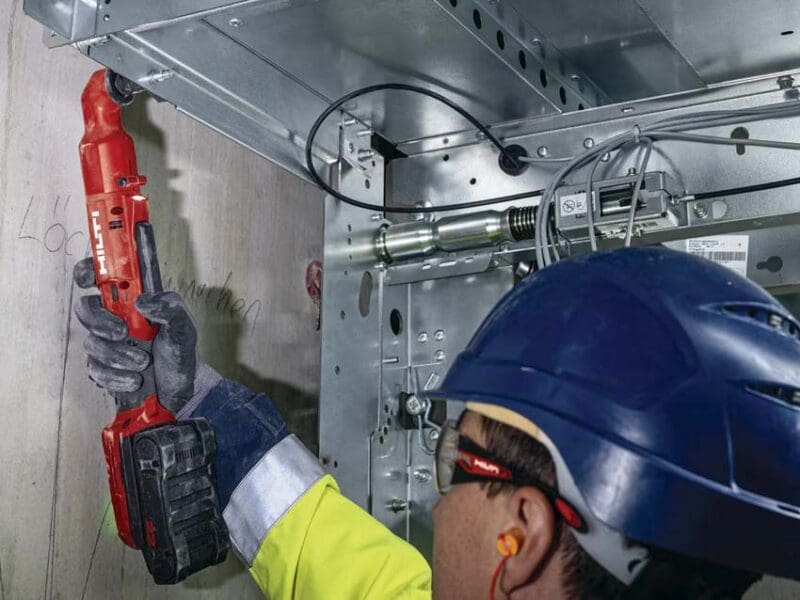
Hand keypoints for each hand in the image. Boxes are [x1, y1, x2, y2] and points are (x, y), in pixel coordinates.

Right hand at [73, 257, 197, 413]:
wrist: (181, 387)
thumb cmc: (180, 350)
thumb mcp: (184, 325)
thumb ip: (170, 307)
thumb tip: (143, 301)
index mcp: (133, 300)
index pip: (102, 275)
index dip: (89, 271)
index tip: (91, 280)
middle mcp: (114, 317)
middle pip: (86, 308)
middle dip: (100, 321)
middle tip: (123, 333)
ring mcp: (104, 342)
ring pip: (92, 343)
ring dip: (118, 355)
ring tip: (143, 363)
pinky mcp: (101, 368)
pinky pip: (96, 370)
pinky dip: (117, 376)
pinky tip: (135, 379)